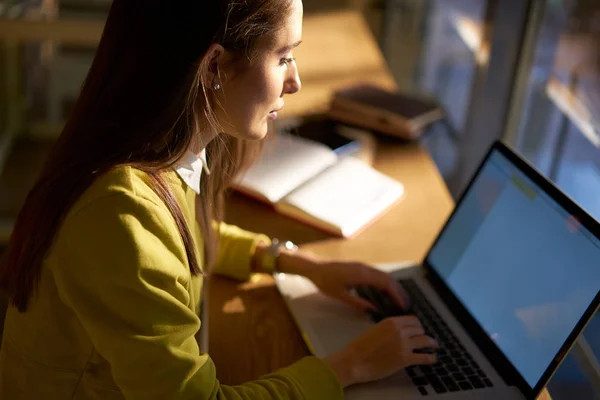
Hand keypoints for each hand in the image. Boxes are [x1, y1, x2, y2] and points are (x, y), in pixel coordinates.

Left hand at [291, 254, 410, 311]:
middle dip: (399, 291)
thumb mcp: (340, 295)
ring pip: (383, 275)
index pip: (385, 284)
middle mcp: (365, 268)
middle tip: (407, 304)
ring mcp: (362, 266)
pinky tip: (386, 291)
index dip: (396, 295)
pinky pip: (377, 274)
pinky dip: (385, 283)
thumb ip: (357, 303)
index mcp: (361, 275)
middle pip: (388, 279)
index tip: (403, 305)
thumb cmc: (324, 281)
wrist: (314, 266)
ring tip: (400, 299)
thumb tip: (373, 309)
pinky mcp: (359, 267)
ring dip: (393, 286)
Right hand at [323, 316, 438, 386]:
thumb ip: (388, 329)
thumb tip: (398, 332)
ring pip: (425, 340)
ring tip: (434, 347)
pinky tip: (433, 358)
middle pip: (420, 329)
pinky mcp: (404, 358)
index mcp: (391, 322)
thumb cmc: (359, 347)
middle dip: (423, 334)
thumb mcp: (375, 330)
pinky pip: (424, 357)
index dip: (418, 326)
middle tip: (425, 340)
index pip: (413, 320)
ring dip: (432, 344)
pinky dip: (431, 358)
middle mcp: (399, 331)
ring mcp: (403, 344)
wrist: (354, 360)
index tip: (419, 330)